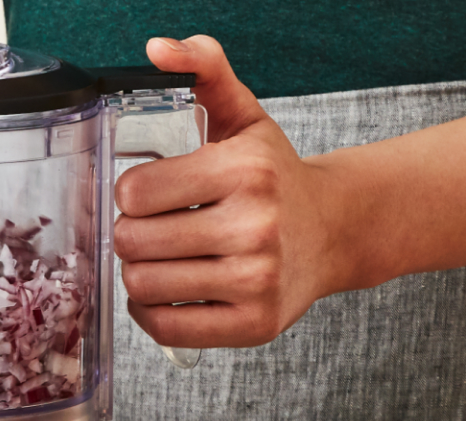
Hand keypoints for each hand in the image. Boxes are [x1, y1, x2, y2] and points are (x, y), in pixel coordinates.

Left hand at [113, 35, 357, 347]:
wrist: (336, 230)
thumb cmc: (277, 175)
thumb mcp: (243, 115)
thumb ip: (204, 68)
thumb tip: (158, 48)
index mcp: (245, 171)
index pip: (135, 191)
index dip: (130, 193)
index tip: (147, 193)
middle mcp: (255, 226)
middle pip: (133, 242)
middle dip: (130, 233)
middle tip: (150, 228)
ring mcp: (256, 280)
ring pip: (144, 286)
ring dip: (139, 272)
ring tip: (160, 257)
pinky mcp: (254, 324)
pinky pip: (167, 326)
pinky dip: (152, 311)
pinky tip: (167, 290)